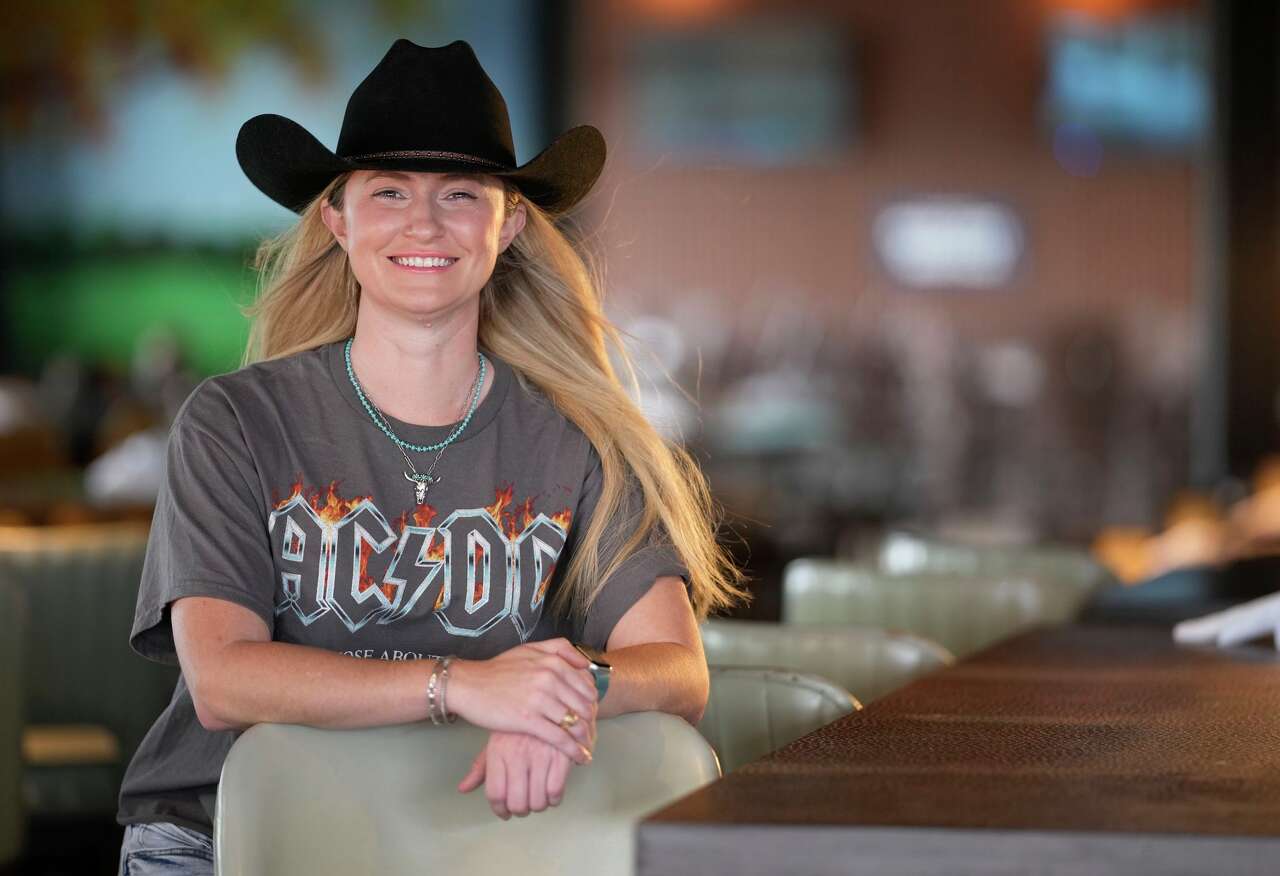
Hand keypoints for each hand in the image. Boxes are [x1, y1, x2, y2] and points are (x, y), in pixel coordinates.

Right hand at [447, 638, 597, 763]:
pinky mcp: (528, 720)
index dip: (593, 703)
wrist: (469, 685)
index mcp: (552, 662)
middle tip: (592, 734)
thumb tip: (584, 663)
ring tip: (588, 747)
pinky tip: (580, 757)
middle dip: (592, 723)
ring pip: (575, 723)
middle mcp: (550, 679)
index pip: (586, 686)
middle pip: (584, 705)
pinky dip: (573, 750)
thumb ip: (559, 649)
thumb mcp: (529, 649)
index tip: (592, 714)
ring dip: (586, 739)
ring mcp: (539, 700)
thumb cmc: (498, 669)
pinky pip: (560, 738)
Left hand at [457, 730, 582, 818]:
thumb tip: (463, 789)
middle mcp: (517, 754)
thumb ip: (481, 767)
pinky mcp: (562, 753)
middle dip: (521, 811)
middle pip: (518, 803)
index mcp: (498, 751)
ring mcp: (540, 754)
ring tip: (539, 798)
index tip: (505, 812)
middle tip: (525, 806)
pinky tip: (553, 792)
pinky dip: (555, 799)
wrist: (547, 694)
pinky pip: (557, 791)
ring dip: (539, 806)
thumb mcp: (496, 739)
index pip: (495, 795)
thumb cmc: (518, 723)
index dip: (500, 810)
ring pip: (539, 801)